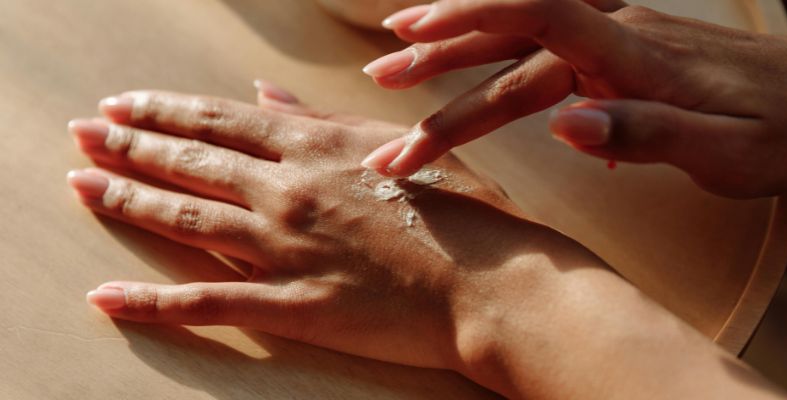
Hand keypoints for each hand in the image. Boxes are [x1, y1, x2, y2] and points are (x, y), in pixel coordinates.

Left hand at [67, 86, 599, 377]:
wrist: (493, 282)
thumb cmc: (460, 212)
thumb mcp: (396, 145)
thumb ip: (322, 120)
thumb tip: (263, 94)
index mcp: (317, 148)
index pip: (221, 121)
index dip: (165, 110)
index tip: (123, 104)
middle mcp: (290, 192)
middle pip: (191, 162)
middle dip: (128, 144)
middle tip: (81, 133)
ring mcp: (287, 249)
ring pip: (186, 220)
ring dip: (126, 200)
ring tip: (79, 184)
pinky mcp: (294, 306)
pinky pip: (208, 304)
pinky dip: (151, 303)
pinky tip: (104, 298)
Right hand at [360, 0, 786, 197]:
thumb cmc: (781, 132)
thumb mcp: (725, 151)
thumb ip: (646, 135)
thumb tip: (566, 125)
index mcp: (634, 57)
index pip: (538, 22)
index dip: (472, 22)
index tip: (412, 37)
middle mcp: (615, 40)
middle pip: (513, 38)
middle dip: (440, 57)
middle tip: (380, 73)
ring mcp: (616, 44)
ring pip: (521, 42)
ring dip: (458, 49)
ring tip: (402, 52)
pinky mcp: (620, 56)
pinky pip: (545, 46)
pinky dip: (500, 47)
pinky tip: (478, 56)